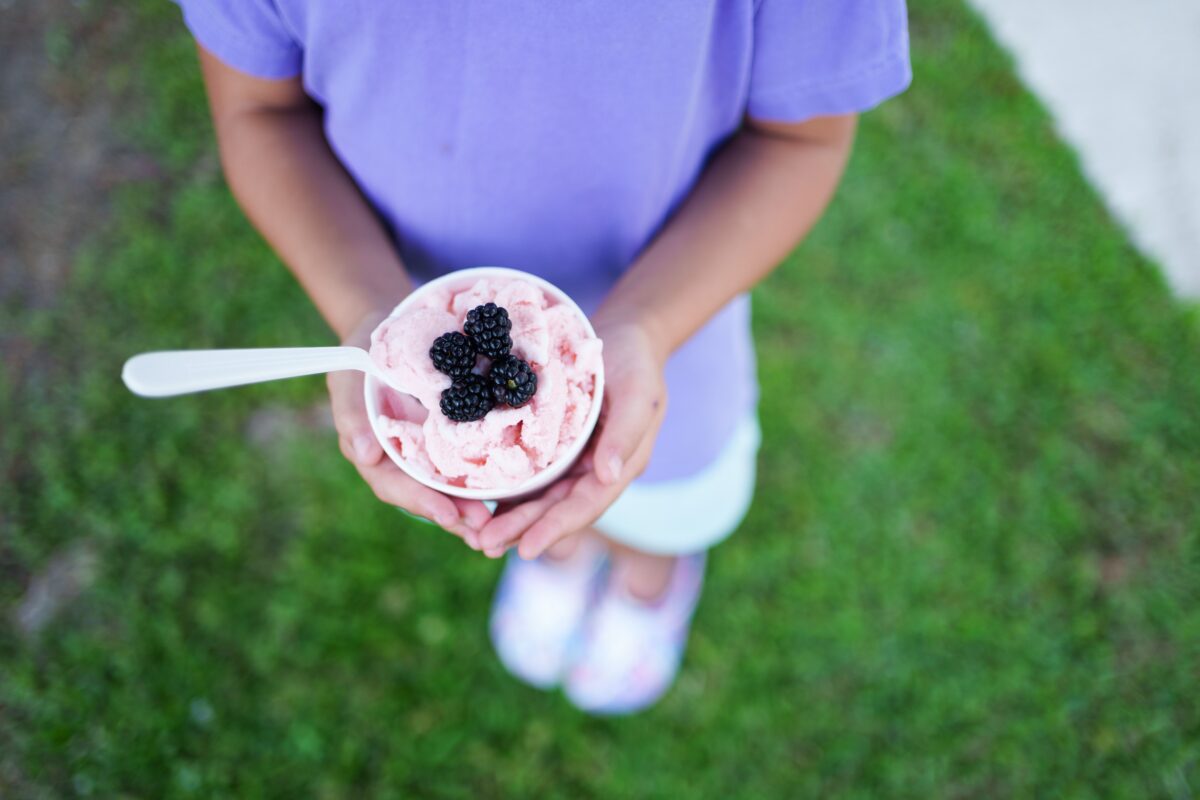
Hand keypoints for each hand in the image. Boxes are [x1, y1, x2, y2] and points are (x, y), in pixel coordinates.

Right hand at [329, 310, 492, 546]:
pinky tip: (513, 485)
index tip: (448, 515)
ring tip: (501, 521)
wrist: (392, 325)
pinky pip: (470, 457)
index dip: (422, 502)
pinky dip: (487, 472)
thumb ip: (353, 414)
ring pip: (450, 483)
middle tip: (484, 527)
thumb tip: (364, 456)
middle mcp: (406, 458)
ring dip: (474, 503)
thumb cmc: (363, 352)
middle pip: (428, 494)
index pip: (395, 485)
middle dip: (455, 513)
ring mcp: (430, 448)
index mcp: (378, 452)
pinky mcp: (454, 432)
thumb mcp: (349, 375)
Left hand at [475, 319, 668, 558]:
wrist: (625, 336)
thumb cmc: (635, 362)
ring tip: (476, 536)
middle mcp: (593, 470)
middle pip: (556, 508)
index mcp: (619, 465)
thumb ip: (626, 433)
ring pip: (539, 497)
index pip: (586, 505)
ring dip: (510, 518)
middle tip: (485, 545)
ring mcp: (572, 460)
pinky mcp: (552, 446)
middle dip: (523, 529)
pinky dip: (505, 489)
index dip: (557, 528)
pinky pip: (528, 473)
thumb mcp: (639, 391)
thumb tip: (608, 475)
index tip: (528, 548)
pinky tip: (478, 501)